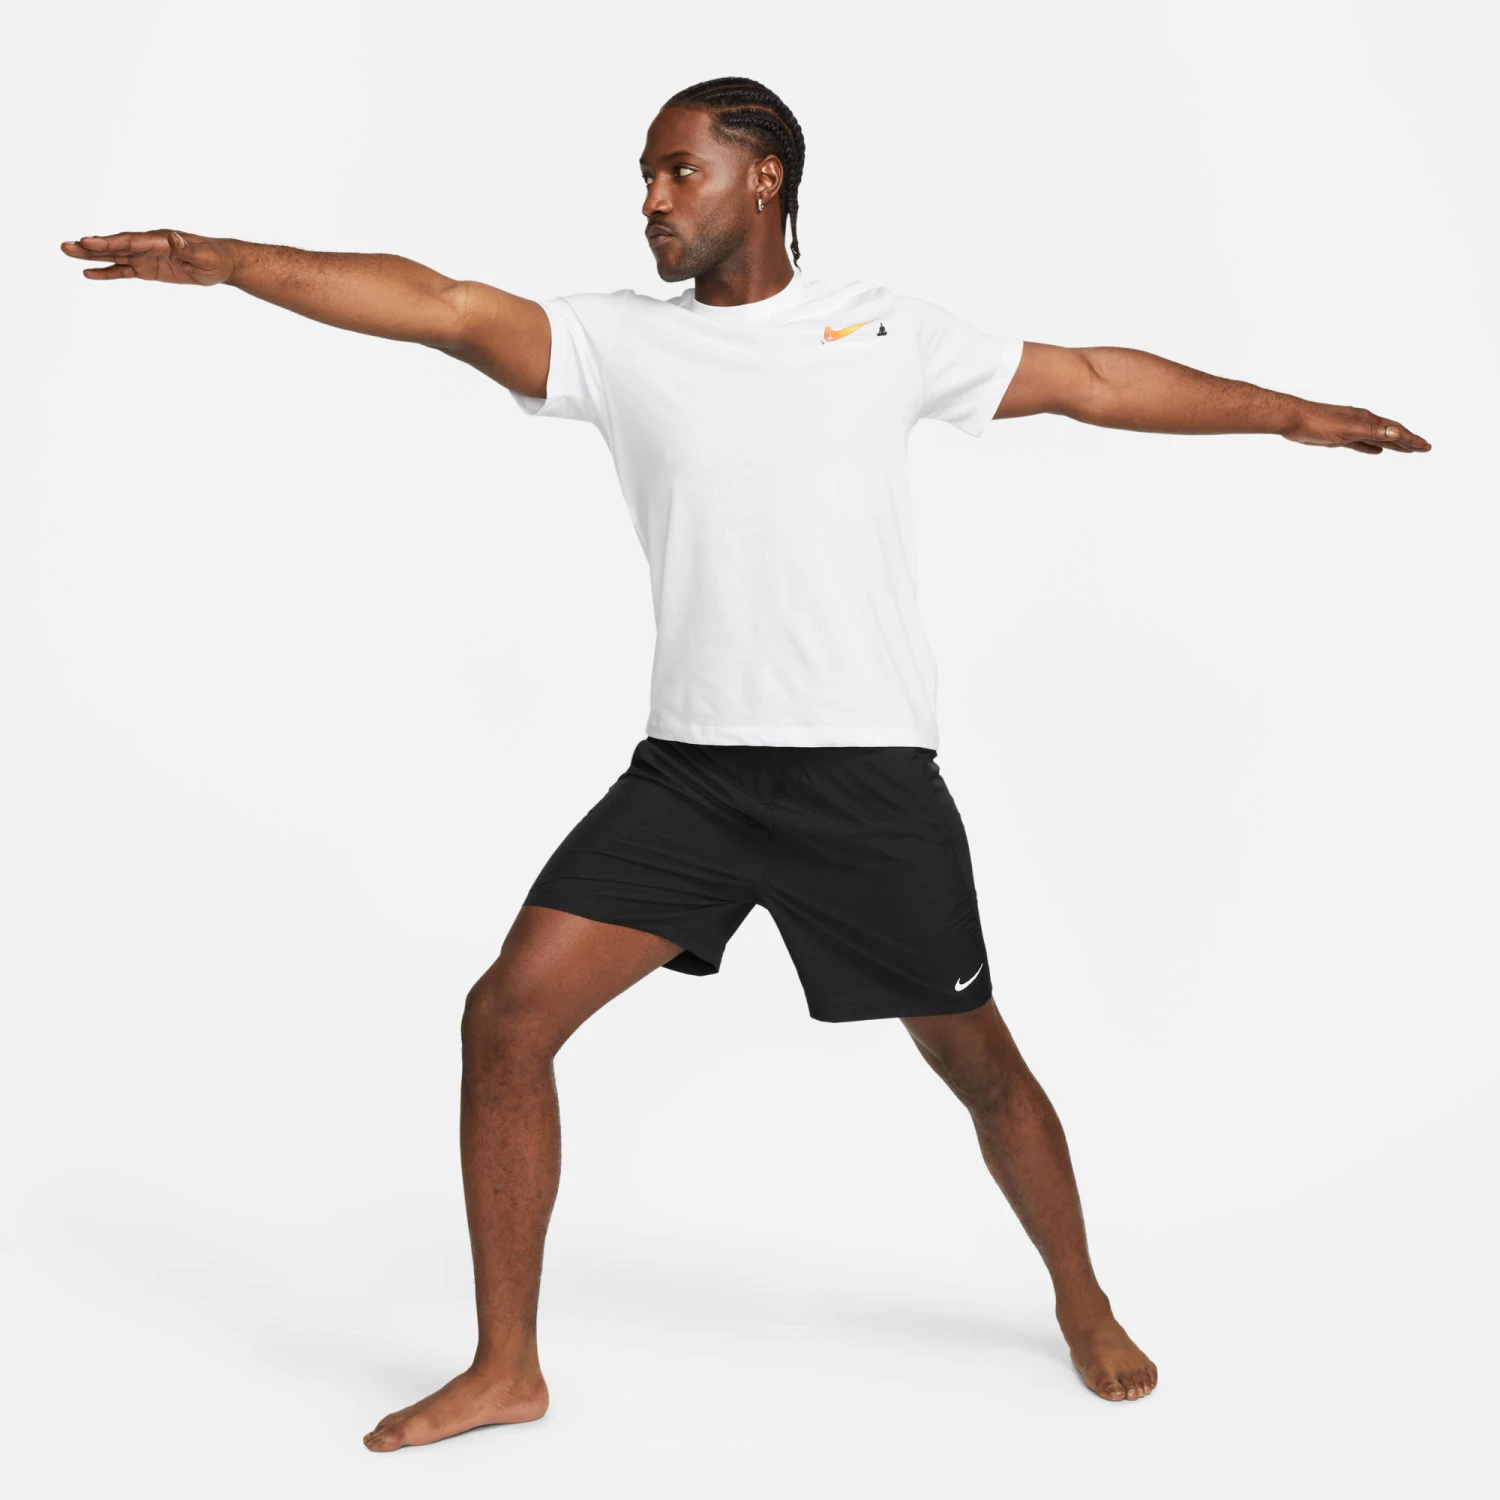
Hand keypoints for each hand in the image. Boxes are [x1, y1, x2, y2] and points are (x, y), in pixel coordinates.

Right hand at [59, 230, 235, 285]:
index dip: (108, 242)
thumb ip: (185, 248)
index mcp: (159, 239)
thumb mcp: (204, 256)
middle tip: (65, 245)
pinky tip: (89, 273)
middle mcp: (147, 244)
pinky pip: (123, 271)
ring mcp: (146, 256)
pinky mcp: (148, 269)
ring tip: (68, 252)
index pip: (129, 241)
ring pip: (114, 256)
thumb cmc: (214, 258)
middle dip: (91, 247)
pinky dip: (107, 272)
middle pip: (115, 246)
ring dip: (92, 256)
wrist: (221, 263)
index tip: (87, 241)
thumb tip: (171, 236)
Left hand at [1282, 401, 1430, 454]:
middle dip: (1408, 441)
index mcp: (1367, 420)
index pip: (1395, 430)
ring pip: (1378, 438)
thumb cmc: (1318, 423)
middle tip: (1425, 448)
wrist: (1293, 419)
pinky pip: (1361, 443)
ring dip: (1394, 444)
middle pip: (1391, 433)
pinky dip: (1372, 447)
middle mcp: (1362, 422)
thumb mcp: (1347, 429)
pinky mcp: (1339, 437)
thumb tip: (1396, 433)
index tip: (1426, 446)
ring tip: (1407, 449)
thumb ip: (1371, 432)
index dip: (1412, 439)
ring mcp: (1351, 429)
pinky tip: (1377, 451)